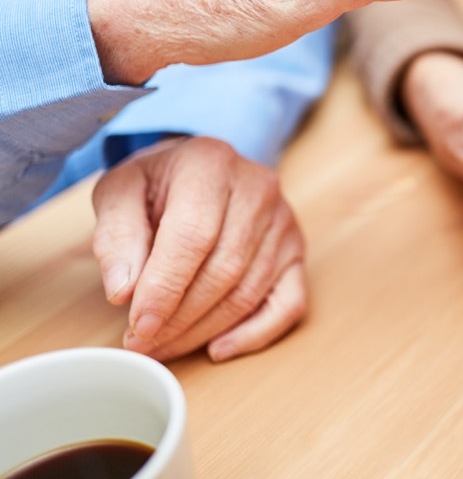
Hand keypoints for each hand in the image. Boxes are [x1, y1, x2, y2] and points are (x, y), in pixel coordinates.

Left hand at [91, 137, 305, 361]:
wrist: (200, 168)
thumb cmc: (158, 184)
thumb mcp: (119, 193)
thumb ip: (116, 237)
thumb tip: (124, 292)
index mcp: (210, 165)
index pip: (193, 236)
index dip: (165, 288)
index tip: (138, 326)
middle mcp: (257, 189)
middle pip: (223, 269)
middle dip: (179, 317)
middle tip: (142, 343)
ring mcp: (283, 222)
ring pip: (248, 291)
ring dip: (203, 330)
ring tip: (164, 347)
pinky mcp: (296, 250)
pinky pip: (289, 303)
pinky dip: (256, 334)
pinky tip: (219, 348)